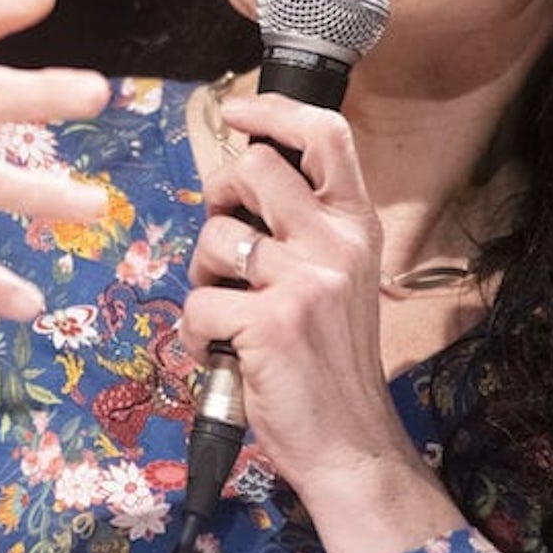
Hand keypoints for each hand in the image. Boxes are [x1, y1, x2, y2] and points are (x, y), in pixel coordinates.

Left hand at [177, 94, 466, 552]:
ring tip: (229, 309)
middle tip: (227, 244)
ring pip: (215, 235)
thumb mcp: (337, 279)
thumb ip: (303, 228)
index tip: (238, 112)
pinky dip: (196, 333)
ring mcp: (305, 281)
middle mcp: (337, 243)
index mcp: (356, 226)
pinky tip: (221, 351)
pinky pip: (198, 302)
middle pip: (254, 169)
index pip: (327, 136)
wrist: (349, 442)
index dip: (275, 110)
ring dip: (204, 272)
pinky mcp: (269, 322)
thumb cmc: (329, 360)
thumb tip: (238, 178)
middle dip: (221, 199)